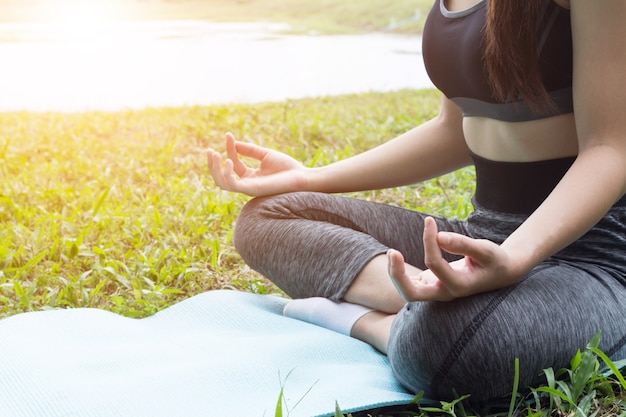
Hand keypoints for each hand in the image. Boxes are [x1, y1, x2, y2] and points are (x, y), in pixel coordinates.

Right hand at [207, 132, 306, 195]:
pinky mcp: (251, 190)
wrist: (301, 176)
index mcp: (250, 176)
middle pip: (222, 175)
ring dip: (214, 169)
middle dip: (212, 164)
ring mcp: (248, 188)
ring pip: (222, 182)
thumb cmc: (287, 167)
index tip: (228, 135)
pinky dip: (226, 173)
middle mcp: (247, 183)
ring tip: (214, 154)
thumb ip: (249, 150)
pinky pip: (232, 184)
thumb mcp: (265, 154)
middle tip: (209, 150)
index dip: (229, 148)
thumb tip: (233, 143)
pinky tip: (228, 160)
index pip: (233, 161)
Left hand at [388, 217, 522, 300]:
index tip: (429, 220)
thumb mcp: (485, 249)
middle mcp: (445, 293)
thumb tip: (439, 237)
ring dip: (396, 275)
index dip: (429, 240)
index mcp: (459, 286)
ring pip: (408, 292)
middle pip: (412, 294)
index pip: (434, 263)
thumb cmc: (494, 260)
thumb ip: (463, 244)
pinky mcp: (433, 285)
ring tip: (393, 253)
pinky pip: (411, 284)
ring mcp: (437, 291)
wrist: (500, 272)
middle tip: (393, 252)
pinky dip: (401, 273)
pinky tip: (397, 257)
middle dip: (398, 276)